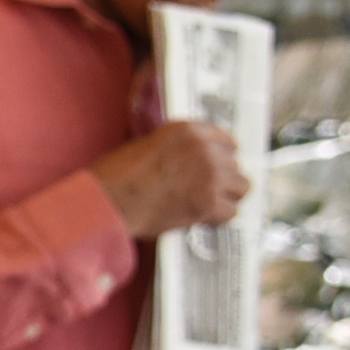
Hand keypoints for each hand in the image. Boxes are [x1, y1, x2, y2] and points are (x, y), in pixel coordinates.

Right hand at [93, 120, 249, 239]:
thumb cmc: (115, 177)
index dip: (220, 156)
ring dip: (226, 197)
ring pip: (241, 187)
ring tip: (208, 205)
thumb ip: (175, 148)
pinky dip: (218, 218)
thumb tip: (189, 161)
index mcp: (188, 130)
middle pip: (234, 165)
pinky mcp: (208, 203)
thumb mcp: (146, 145)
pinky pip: (231, 212)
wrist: (108, 202)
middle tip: (203, 191)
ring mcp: (210, 176)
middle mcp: (205, 149)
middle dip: (221, 179)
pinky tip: (203, 219)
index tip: (215, 166)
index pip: (225, 140)